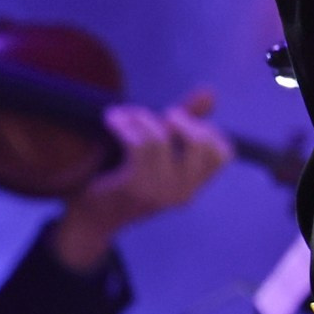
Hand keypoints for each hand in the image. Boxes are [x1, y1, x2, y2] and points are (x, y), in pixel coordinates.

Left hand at [49, 87, 233, 270]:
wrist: (90, 221)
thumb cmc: (125, 181)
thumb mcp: (160, 153)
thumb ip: (186, 123)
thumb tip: (210, 92)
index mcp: (193, 186)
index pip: (222, 155)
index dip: (207, 130)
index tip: (180, 123)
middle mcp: (183, 192)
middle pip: (202, 144)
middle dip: (182, 119)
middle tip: (163, 116)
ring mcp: (160, 192)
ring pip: (161, 140)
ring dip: (141, 118)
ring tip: (125, 115)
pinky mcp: (135, 187)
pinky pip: (138, 145)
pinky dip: (124, 125)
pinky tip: (112, 120)